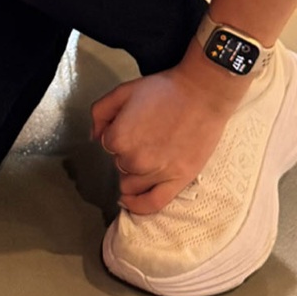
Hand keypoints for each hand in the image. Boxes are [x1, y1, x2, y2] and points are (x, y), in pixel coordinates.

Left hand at [90, 59, 245, 215]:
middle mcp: (134, 160)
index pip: (108, 145)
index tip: (134, 124)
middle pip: (120, 165)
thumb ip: (100, 112)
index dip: (119, 134)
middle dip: (128, 153)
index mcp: (118, 138)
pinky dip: (138, 205)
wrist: (203, 93)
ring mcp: (156, 173)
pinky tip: (130, 200)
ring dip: (135, 173)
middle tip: (147, 136)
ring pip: (131, 184)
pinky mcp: (177, 181)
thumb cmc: (164, 89)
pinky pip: (151, 203)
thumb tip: (94, 137)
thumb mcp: (123, 90)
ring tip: (151, 154)